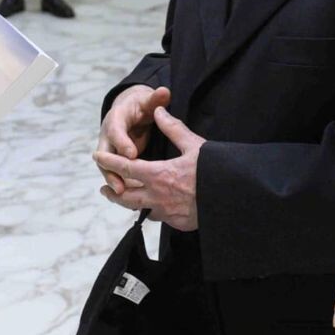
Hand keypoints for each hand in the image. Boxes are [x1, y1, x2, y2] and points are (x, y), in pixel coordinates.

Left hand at [93, 106, 204, 229]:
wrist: (237, 200)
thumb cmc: (216, 171)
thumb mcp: (195, 146)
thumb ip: (173, 129)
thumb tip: (159, 110)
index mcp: (158, 175)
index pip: (124, 168)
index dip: (109, 161)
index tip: (97, 156)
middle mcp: (158, 196)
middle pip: (125, 197)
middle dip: (112, 192)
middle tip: (104, 188)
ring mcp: (168, 213)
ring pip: (141, 210)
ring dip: (131, 203)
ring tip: (124, 199)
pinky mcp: (179, 223)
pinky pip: (160, 217)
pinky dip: (153, 210)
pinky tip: (153, 206)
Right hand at [94, 85, 168, 193]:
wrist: (130, 110)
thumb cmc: (140, 106)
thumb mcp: (148, 101)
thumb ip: (156, 99)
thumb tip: (164, 91)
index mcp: (115, 118)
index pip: (115, 130)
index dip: (121, 142)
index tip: (132, 153)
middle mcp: (108, 135)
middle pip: (104, 154)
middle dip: (111, 169)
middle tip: (120, 185)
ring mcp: (110, 149)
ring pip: (106, 167)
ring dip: (114, 181)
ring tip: (123, 196)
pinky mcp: (115, 160)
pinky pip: (114, 174)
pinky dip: (121, 185)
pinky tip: (130, 200)